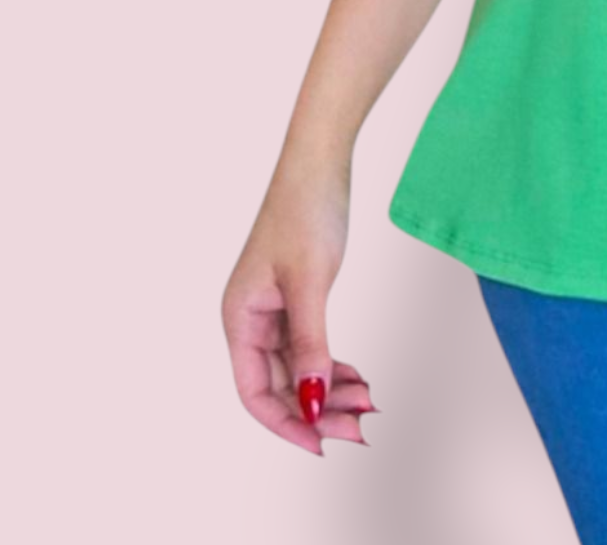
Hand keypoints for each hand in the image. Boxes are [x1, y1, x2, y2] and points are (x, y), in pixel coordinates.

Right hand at [221, 160, 376, 454]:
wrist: (319, 162)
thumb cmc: (306, 212)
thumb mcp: (310, 280)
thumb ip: (311, 341)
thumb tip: (313, 399)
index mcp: (240, 318)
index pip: (255, 392)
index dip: (285, 422)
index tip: (320, 443)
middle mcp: (251, 320)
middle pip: (279, 385)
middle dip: (317, 410)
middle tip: (359, 427)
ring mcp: (273, 310)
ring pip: (298, 368)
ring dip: (329, 390)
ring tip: (366, 404)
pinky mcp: (296, 297)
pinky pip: (310, 346)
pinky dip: (332, 364)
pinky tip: (356, 376)